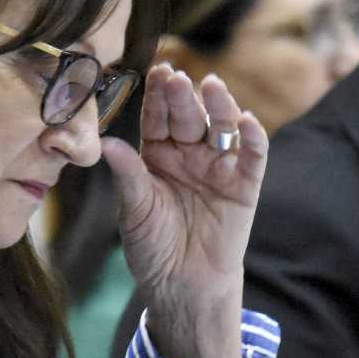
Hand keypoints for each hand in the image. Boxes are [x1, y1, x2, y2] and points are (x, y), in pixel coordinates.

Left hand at [101, 66, 267, 357]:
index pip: (157, 117)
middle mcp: (188, 153)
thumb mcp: (134, 211)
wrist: (182, 285)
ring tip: (212, 86)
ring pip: (221, 127)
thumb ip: (128, 175)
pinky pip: (251, 156)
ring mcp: (218, 166)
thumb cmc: (152, 248)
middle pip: (188, 117)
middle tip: (177, 79)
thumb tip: (106, 143)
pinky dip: (252, 137)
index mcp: (157, 154)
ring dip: (219, 105)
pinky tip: (246, 121)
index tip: (156, 72)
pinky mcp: (244, 185)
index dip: (157, 95)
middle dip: (183, 97)